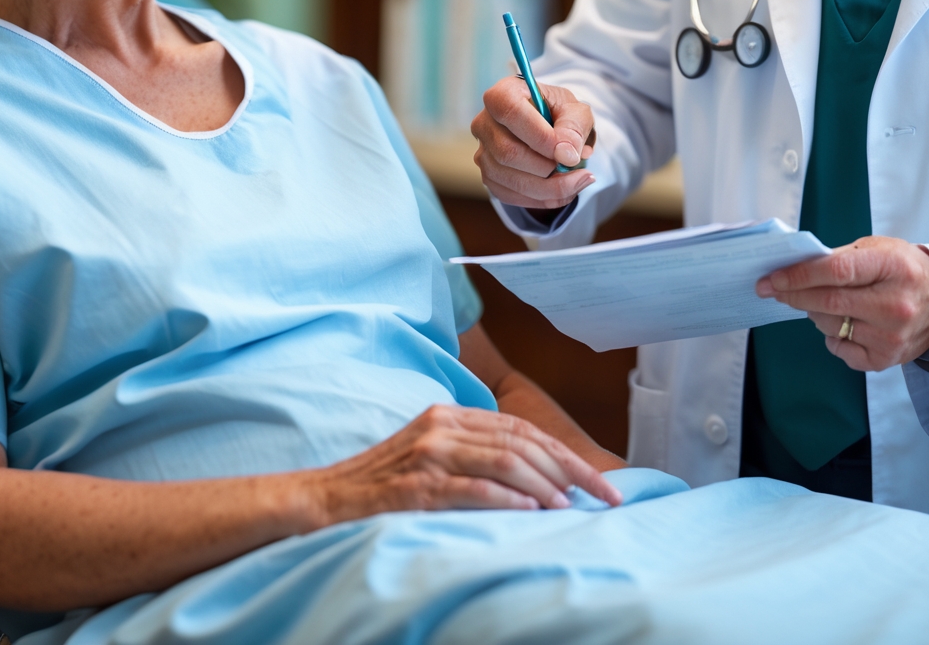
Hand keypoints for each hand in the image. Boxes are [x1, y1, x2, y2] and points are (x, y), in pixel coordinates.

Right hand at [307, 405, 622, 525]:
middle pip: (522, 442)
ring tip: (570, 506)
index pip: (523, 429)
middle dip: (571, 470)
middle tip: (605, 495)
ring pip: (504, 461)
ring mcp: (427, 454)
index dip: (567, 454)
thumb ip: (475, 456)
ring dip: (544, 486)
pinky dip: (507, 500)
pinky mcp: (415, 486)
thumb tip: (540, 483)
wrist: (322, 499)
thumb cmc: (382, 485)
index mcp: (450, 415)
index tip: (601, 481)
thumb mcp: (431, 456)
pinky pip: (471, 488)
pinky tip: (531, 512)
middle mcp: (442, 427)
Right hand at [470, 77, 595, 208]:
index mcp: (504, 93)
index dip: (538, 135)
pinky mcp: (489, 175)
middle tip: (578, 169)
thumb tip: (565, 154)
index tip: (566, 152)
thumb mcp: (576, 111)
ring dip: (548, 188)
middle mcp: (485, 122)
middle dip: (547, 168)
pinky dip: (540, 199)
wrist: (552, 131)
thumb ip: (574, 127)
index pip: (509, 111)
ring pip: (509, 178)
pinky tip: (562, 191)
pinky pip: (510, 195)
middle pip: (507, 152)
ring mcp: (483, 151)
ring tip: (578, 181)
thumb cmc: (561, 115)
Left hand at [755, 237, 928, 372]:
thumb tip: (796, 267)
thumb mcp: (880, 249)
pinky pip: (841, 349)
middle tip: (771, 289)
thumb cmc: (905, 270)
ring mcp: (892, 336)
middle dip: (793, 295)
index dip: (799, 275)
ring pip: (831, 326)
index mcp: (894, 268)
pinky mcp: (887, 359)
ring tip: (818, 302)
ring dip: (813, 312)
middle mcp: (895, 305)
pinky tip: (844, 324)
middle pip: (829, 302)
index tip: (772, 278)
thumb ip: (842, 257)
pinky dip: (833, 336)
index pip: (836, 271)